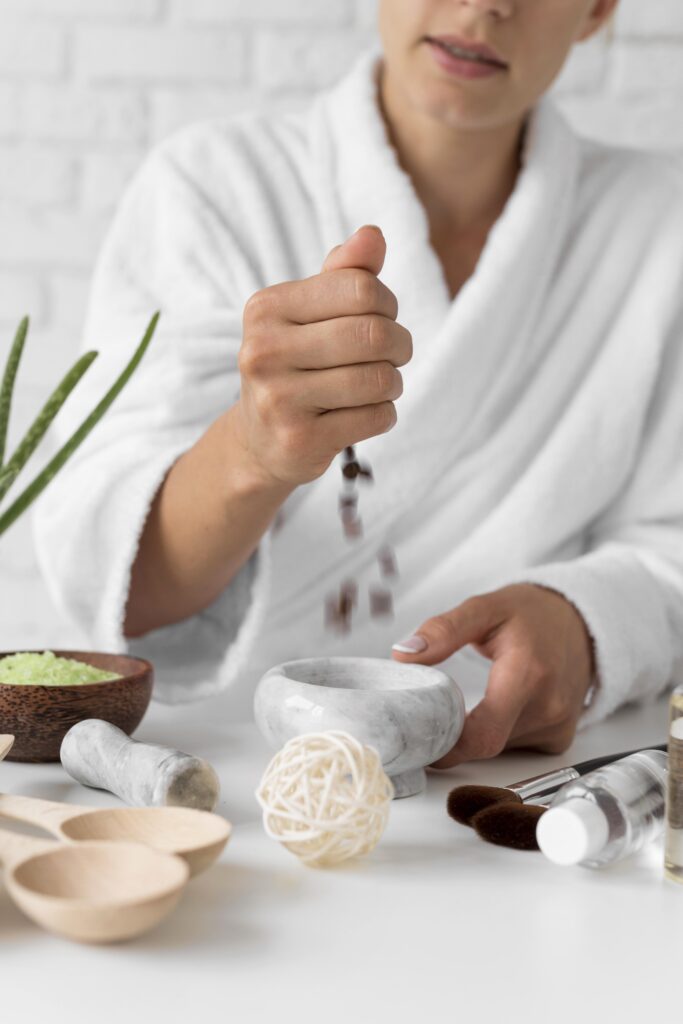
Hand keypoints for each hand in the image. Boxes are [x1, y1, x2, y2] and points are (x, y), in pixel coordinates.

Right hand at [232, 224, 412, 486]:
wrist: (260, 440)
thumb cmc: (297, 364)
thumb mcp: (312, 313)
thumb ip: (345, 273)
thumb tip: (372, 235)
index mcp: (266, 308)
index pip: (360, 288)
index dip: (387, 303)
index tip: (383, 318)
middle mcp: (263, 351)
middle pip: (374, 334)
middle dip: (400, 345)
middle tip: (396, 354)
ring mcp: (277, 400)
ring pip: (378, 379)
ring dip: (394, 382)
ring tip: (382, 385)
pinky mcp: (300, 440)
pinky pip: (376, 417)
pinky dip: (385, 414)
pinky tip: (367, 414)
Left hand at [391, 584, 595, 766]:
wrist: (583, 623)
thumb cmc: (532, 614)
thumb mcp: (485, 608)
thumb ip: (443, 630)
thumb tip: (404, 653)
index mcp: (528, 675)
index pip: (483, 735)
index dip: (446, 746)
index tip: (419, 736)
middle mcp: (549, 707)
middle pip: (486, 743)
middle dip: (453, 737)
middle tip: (429, 715)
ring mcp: (557, 727)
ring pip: (498, 748)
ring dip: (475, 733)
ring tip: (465, 701)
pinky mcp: (558, 738)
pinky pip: (515, 747)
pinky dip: (496, 733)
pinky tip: (494, 707)